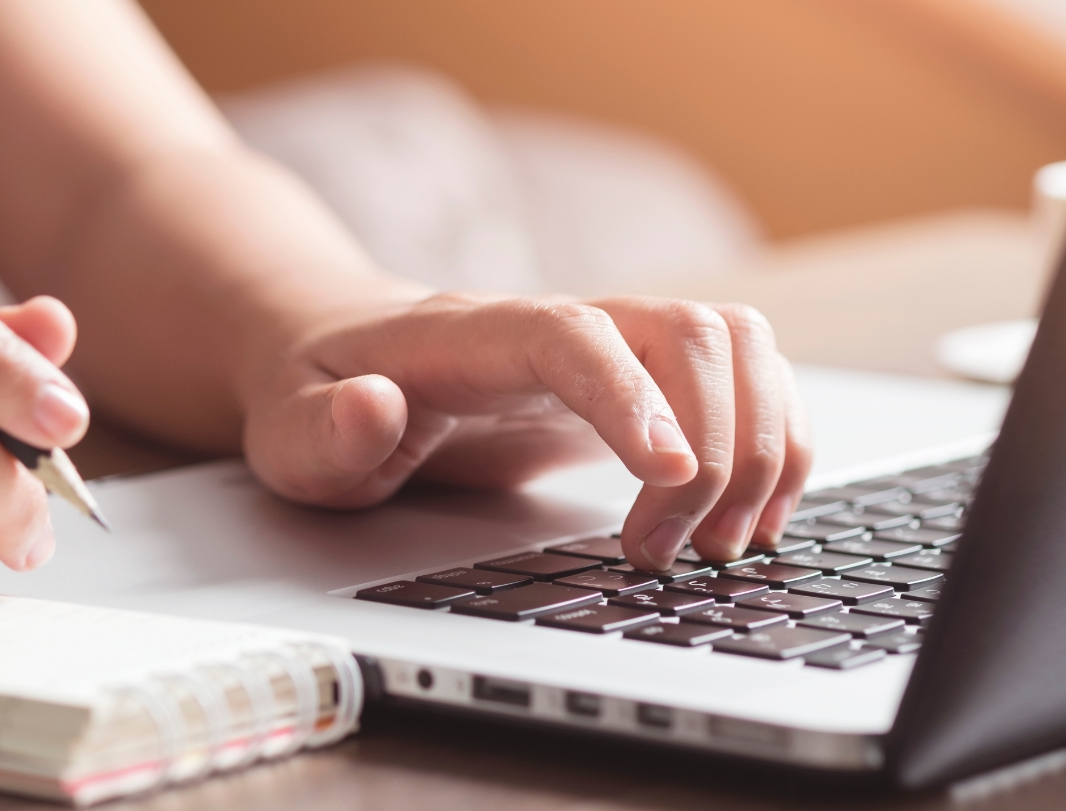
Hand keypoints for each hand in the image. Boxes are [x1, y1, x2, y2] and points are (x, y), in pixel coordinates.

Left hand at [241, 292, 811, 570]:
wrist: (341, 358)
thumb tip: (371, 409)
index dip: (631, 396)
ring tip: (723, 543)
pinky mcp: (638, 381)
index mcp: (472, 333)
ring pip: (734, 345)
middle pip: (683, 331)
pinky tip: (751, 516)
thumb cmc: (320, 397)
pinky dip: (774, 442)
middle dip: (713, 447)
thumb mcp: (291, 431)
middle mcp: (557, 324)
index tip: (669, 478)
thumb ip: (324, 430)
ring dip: (760, 444)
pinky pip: (744, 379)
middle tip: (670, 552)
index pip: (572, 335)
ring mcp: (608, 346)